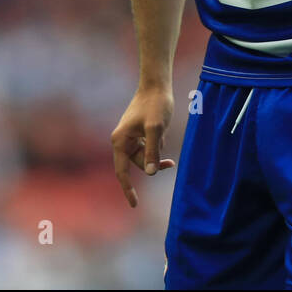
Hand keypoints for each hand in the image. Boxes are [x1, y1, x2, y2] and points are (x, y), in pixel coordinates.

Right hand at [110, 84, 176, 206]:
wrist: (157, 85)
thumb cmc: (156, 105)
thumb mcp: (156, 129)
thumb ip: (153, 151)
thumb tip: (151, 173)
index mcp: (120, 141)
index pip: (122, 172)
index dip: (128, 189)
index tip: (134, 206)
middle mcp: (121, 140)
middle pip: (137, 164)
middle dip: (153, 164)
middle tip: (171, 163)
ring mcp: (129, 137)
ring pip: (144, 157)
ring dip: (157, 154)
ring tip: (165, 136)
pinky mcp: (138, 134)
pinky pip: (148, 148)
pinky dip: (157, 146)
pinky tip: (161, 130)